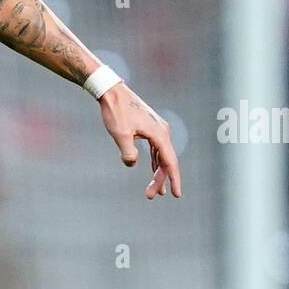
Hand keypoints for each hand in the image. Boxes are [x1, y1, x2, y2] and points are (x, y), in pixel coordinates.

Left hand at [98, 83, 181, 198]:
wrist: (111, 92)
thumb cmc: (116, 111)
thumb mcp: (120, 134)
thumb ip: (128, 152)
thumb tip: (132, 164)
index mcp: (159, 134)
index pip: (170, 162)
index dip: (173, 179)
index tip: (177, 195)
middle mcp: (162, 131)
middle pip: (165, 161)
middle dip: (160, 180)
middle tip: (150, 196)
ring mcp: (156, 129)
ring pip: (161, 156)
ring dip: (157, 172)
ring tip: (153, 191)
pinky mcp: (149, 128)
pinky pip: (156, 149)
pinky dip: (155, 161)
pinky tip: (153, 171)